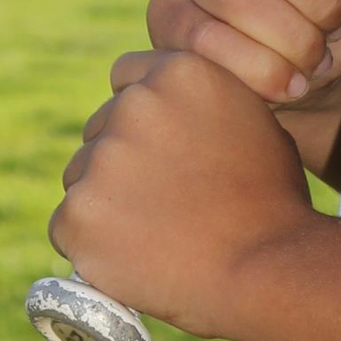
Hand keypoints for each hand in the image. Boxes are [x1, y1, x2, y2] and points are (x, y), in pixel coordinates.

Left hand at [49, 50, 314, 339]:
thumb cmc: (273, 202)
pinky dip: (91, 245)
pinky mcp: (78, 212)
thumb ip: (202, 106)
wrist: (267, 267)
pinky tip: (134, 258)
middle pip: (99, 128)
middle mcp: (134, 104)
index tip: (156, 146)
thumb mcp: (253, 123)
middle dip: (120, 160)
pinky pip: (67, 226)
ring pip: (81, 177)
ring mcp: (102, 158)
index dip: (140, 113)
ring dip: (104, 202)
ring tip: (156, 235)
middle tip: (160, 202)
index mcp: (180, 72)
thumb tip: (176, 113)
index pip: (127, 75)